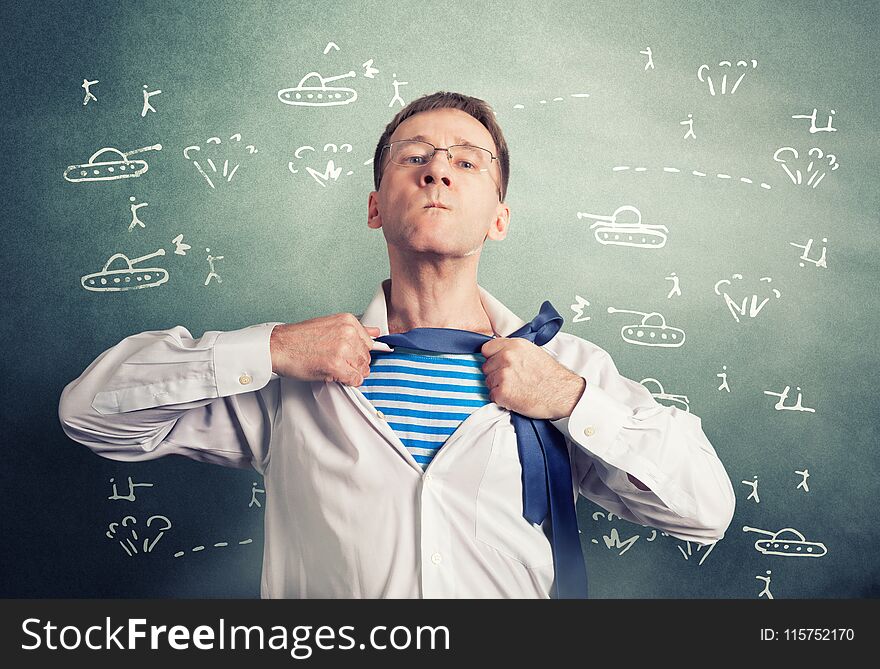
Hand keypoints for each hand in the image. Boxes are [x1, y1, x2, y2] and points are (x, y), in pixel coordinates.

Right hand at [270, 313, 385, 385]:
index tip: (347, 355)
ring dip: (350, 373)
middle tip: (336, 362)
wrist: (278, 346)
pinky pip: (355, 379)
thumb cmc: (299, 338)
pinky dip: (347, 381)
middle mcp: (348, 333)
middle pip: (367, 357)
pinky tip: (334, 375)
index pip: (369, 343)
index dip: (357, 353)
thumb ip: (357, 330)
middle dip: (354, 364)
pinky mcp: (336, 365)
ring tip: (333, 367)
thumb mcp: (331, 326)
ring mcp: (343, 349)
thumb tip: (376, 332)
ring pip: (362, 369)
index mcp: (348, 321)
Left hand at [480, 338, 585, 419]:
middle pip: (486, 367)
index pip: (486, 349)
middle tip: (511, 380)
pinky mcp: (502, 392)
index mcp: (514, 345)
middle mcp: (506, 357)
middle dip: (495, 374)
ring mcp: (503, 374)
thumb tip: (499, 354)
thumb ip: (514, 351)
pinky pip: (492, 396)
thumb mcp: (533, 352)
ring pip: (488, 382)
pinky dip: (501, 399)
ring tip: (516, 388)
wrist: (563, 394)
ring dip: (498, 387)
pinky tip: (515, 397)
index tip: (497, 364)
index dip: (491, 358)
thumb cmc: (551, 376)